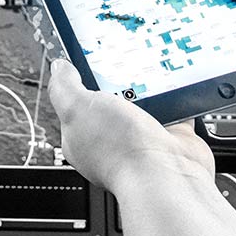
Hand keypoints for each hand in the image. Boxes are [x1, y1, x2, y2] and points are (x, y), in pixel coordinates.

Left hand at [48, 60, 218, 198]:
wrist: (167, 176)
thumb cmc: (120, 151)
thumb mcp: (77, 107)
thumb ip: (64, 87)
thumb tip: (59, 68)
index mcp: (81, 136)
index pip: (75, 103)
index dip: (79, 80)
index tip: (88, 59)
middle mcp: (112, 140)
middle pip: (112, 100)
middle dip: (118, 81)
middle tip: (123, 62)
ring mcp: (143, 140)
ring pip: (144, 103)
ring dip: (149, 87)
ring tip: (150, 70)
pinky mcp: (172, 138)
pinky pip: (175, 110)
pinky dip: (177, 98)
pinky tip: (174, 85)